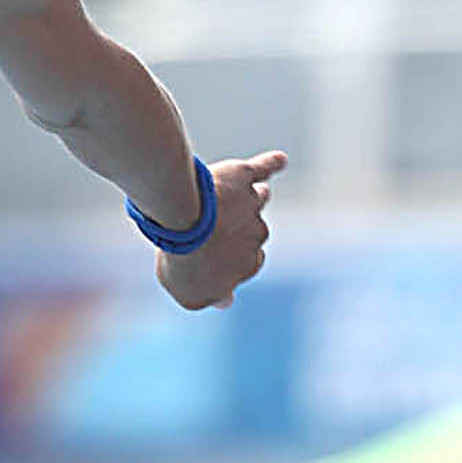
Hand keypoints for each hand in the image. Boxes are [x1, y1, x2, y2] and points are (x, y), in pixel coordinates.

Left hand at [156, 151, 286, 311]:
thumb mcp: (190, 293)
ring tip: (240, 194)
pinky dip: (271, 164)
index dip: (227, 257)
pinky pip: (263, 168)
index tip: (209, 253)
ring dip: (251, 198)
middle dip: (237, 227)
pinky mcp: (241, 177)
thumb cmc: (184, 260)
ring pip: (256, 199)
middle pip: (253, 228)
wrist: (182, 220)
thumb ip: (210, 296)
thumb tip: (226, 301)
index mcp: (250, 264)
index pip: (247, 261)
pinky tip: (279, 161)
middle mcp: (256, 235)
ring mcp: (250, 204)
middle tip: (212, 224)